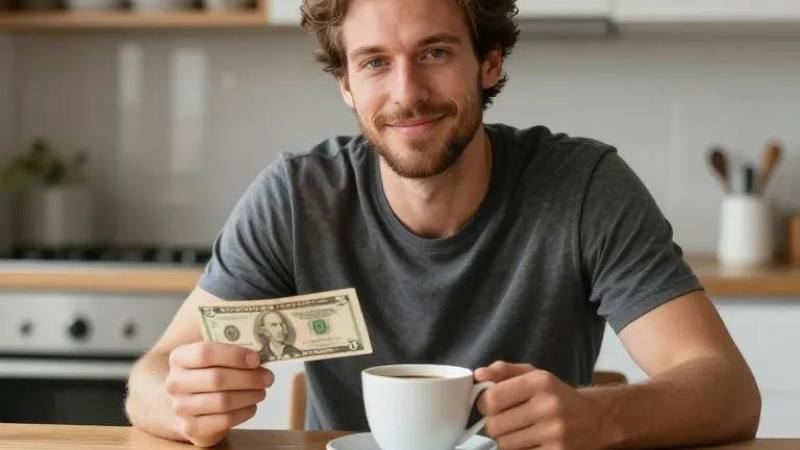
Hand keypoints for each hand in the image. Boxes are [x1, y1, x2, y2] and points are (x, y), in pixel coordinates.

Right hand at [165, 342, 272, 446]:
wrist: (190, 403)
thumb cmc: (208, 373)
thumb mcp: (214, 355)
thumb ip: (231, 347)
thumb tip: (262, 348)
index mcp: (179, 357)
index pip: (205, 352)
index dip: (235, 355)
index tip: (256, 359)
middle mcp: (175, 382)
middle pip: (216, 378)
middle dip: (249, 378)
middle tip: (268, 377)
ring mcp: (181, 407)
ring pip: (222, 401)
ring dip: (249, 395)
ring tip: (261, 391)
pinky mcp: (191, 427)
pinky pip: (224, 420)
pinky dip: (244, 412)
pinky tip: (251, 405)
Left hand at [475, 361, 605, 449]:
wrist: (595, 418)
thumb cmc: (556, 394)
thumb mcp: (533, 375)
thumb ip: (503, 371)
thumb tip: (478, 374)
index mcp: (540, 382)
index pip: (492, 398)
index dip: (484, 403)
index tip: (489, 404)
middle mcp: (549, 406)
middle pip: (495, 425)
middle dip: (493, 423)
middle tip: (504, 419)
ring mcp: (555, 433)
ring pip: (505, 444)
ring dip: (505, 439)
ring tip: (518, 430)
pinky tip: (529, 441)